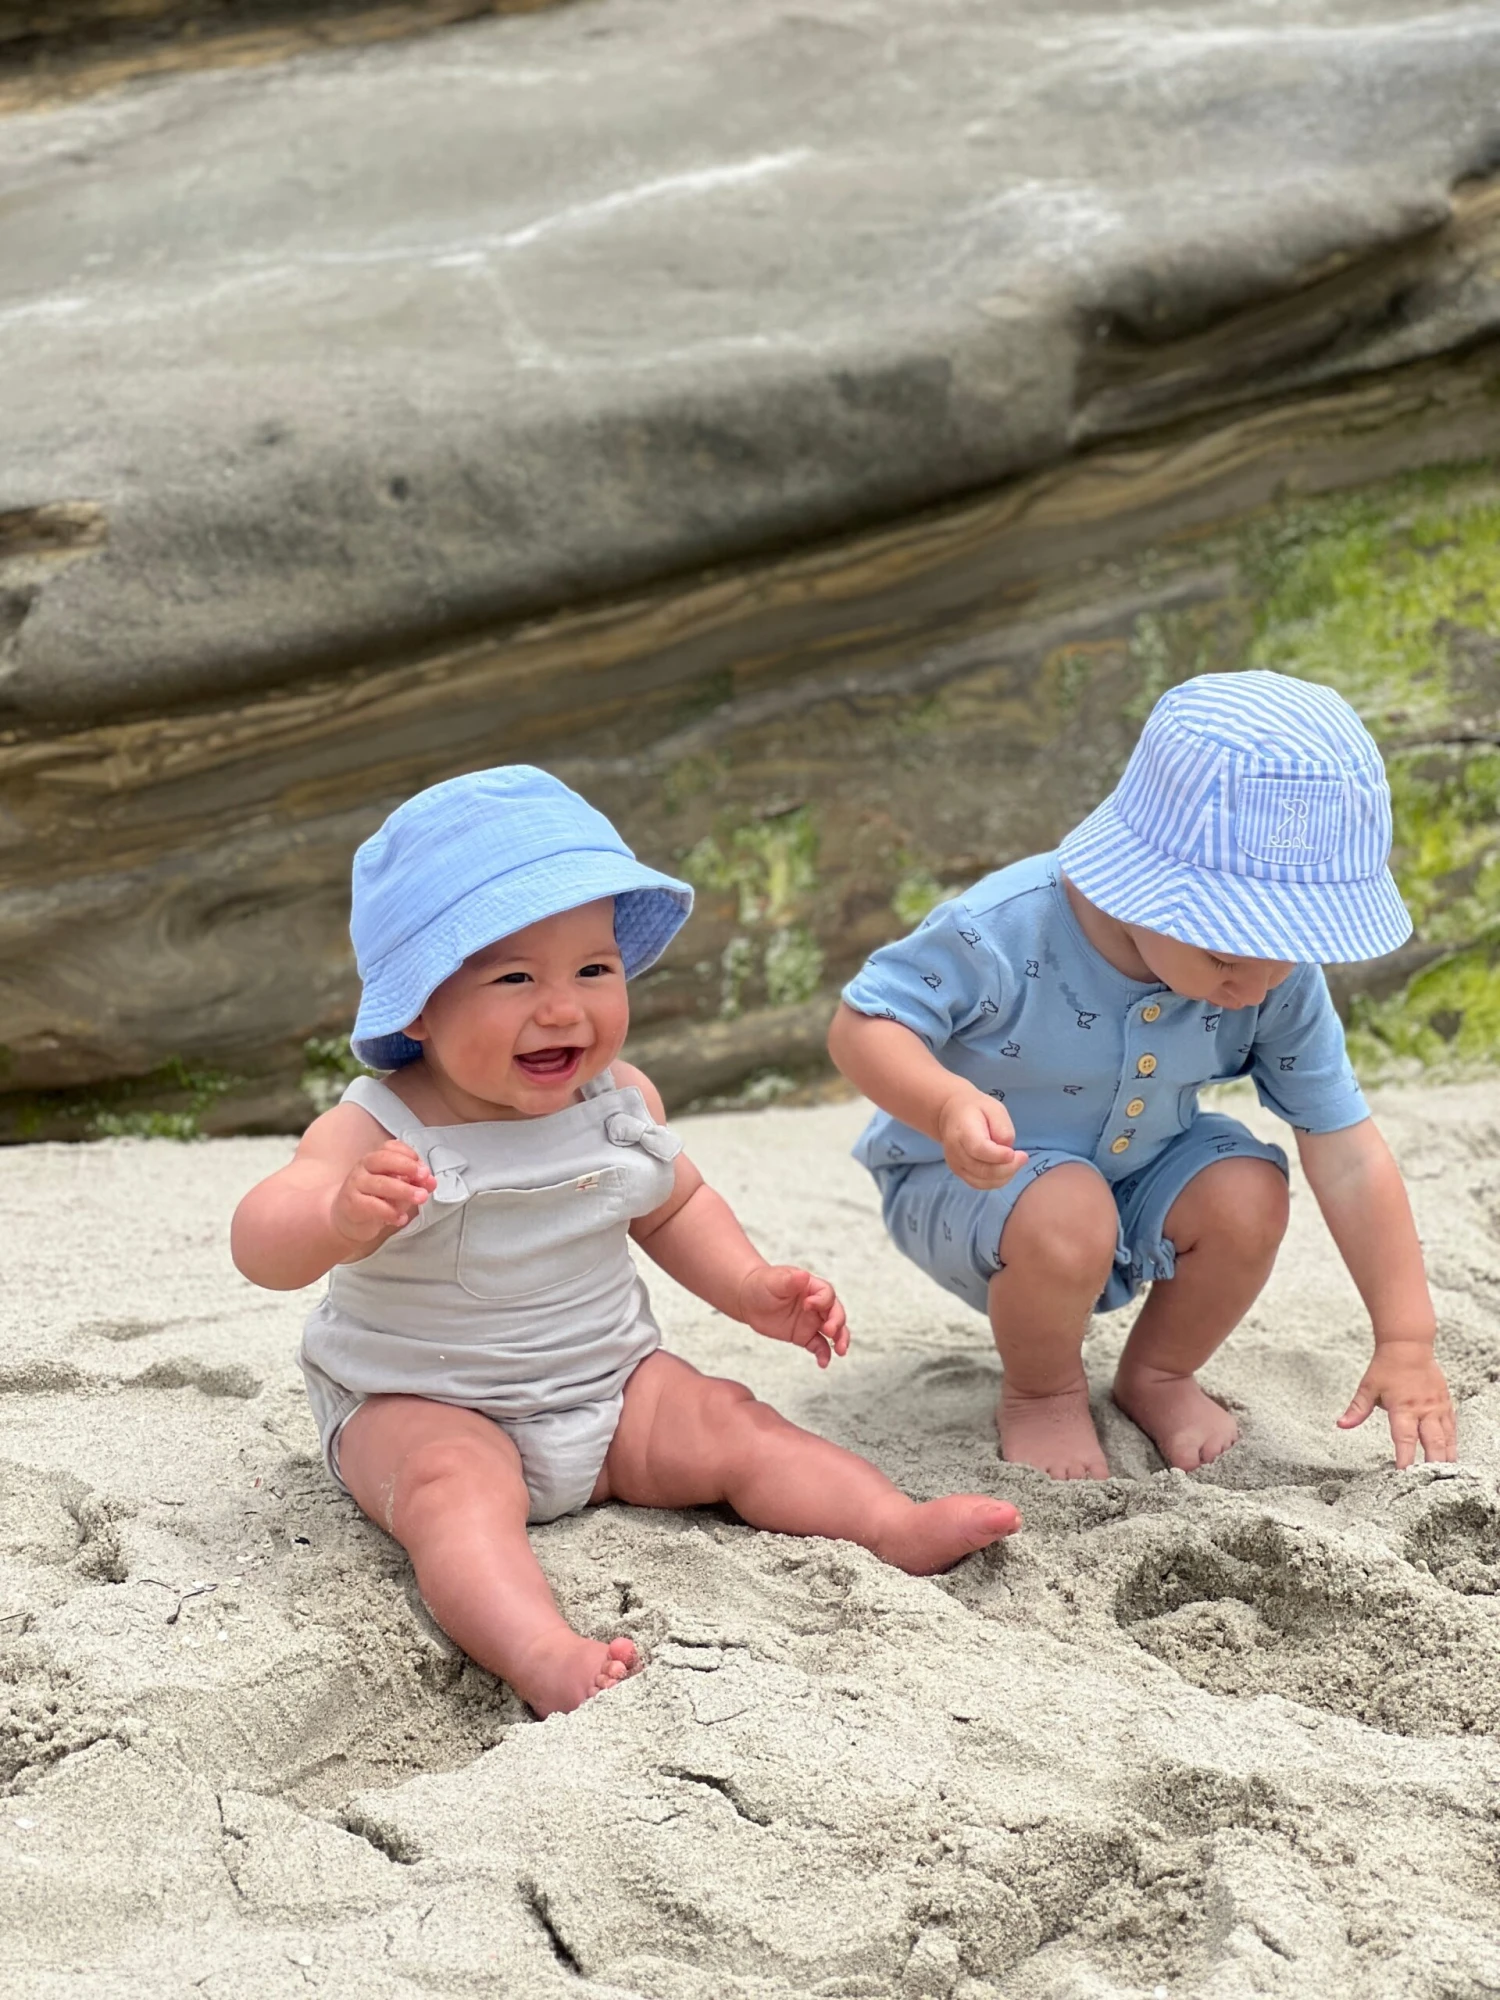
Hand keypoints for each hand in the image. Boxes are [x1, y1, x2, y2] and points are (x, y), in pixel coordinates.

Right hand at [329, 1142, 436, 1244]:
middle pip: (384, 1159)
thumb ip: (414, 1184)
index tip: (424, 1169)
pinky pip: (372, 1205)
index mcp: (376, 1159)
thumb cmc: (375, 1199)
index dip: (409, 1154)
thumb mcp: (397, 1189)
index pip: (390, 1147)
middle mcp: (364, 1167)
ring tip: (421, 1198)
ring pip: (380, 1183)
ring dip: (404, 1190)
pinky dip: (390, 1212)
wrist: (346, 1219)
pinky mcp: (351, 1204)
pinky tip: (401, 1218)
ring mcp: (355, 1184)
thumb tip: (432, 1182)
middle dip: (407, 1166)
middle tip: (425, 1177)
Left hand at [737, 1265, 849, 1368]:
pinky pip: (819, 1346)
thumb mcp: (774, 1280)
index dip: (822, 1301)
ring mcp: (811, 1321)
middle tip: (830, 1331)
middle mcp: (816, 1304)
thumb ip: (790, 1280)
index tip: (808, 1305)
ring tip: (840, 1351)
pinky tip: (823, 1363)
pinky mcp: (804, 1336)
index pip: (826, 1293)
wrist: (748, 1299)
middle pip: (835, 1312)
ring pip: (833, 1331)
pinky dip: (824, 1354)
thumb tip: (804, 1276)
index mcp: (811, 1287)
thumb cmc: (763, 1284)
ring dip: (840, 1339)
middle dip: (837, 1322)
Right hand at [936, 1088, 1028, 1190]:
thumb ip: (1002, 1128)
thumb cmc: (977, 1109)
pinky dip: (996, 1181)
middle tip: (1023, 1157)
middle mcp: (955, 1151)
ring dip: (1004, 1176)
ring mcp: (956, 1164)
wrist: (952, 1114)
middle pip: (982, 1170)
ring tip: (1015, 1162)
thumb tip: (1007, 1150)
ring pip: (982, 1181)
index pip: (979, 1149)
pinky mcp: (959, 1172)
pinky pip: (979, 1184)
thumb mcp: (994, 1108)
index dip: (998, 1156)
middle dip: (1008, 1168)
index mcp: (963, 1130)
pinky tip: (1006, 1170)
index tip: (1014, 1153)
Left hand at [1337, 1339, 1456, 1468]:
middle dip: (1432, 1464)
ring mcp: (1438, 1407)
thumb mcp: (1368, 1387)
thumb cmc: (1386, 1367)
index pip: (1405, 1438)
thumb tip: (1341, 1425)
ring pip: (1447, 1438)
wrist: (1408, 1345)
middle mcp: (1423, 1409)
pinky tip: (1451, 1455)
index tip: (1403, 1475)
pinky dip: (1453, 1443)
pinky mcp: (1446, 1403)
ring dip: (1446, 1457)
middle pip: (1432, 1443)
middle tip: (1430, 1482)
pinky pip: (1453, 1428)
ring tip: (1445, 1475)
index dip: (1405, 1458)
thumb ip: (1357, 1409)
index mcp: (1402, 1407)